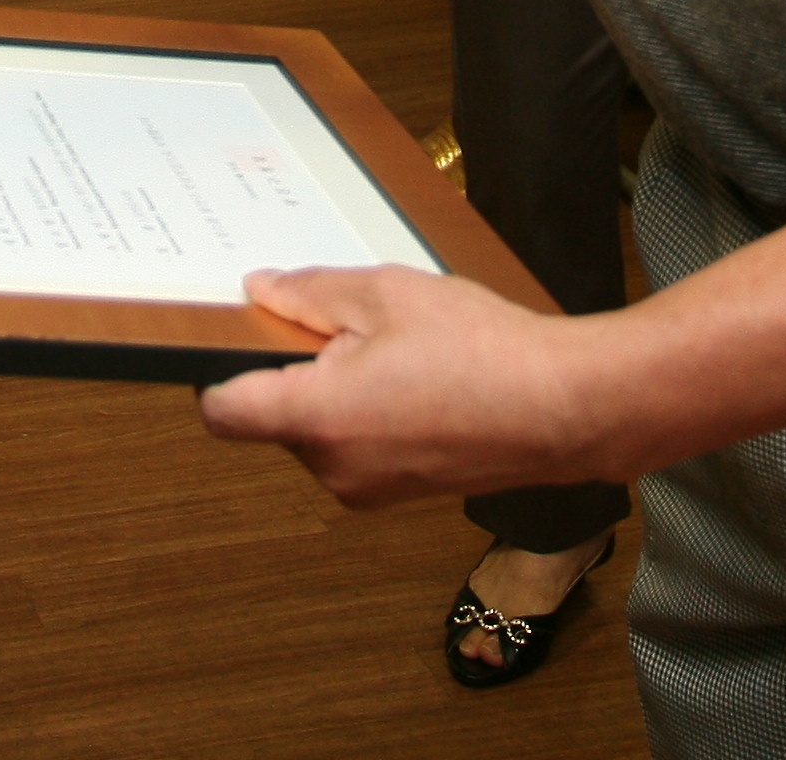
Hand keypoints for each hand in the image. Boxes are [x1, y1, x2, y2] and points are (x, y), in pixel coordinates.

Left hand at [195, 267, 613, 507]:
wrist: (565, 408)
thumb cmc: (485, 351)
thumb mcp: (387, 294)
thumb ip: (310, 293)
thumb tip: (262, 291)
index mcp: (318, 418)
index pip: (222, 410)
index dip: (220, 370)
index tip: (241, 336)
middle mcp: (333, 467)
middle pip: (272, 416)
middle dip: (295, 368)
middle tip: (349, 326)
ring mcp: (366, 488)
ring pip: (316, 431)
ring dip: (336, 391)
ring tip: (397, 351)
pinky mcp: (397, 494)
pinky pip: (355, 447)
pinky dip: (368, 414)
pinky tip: (417, 379)